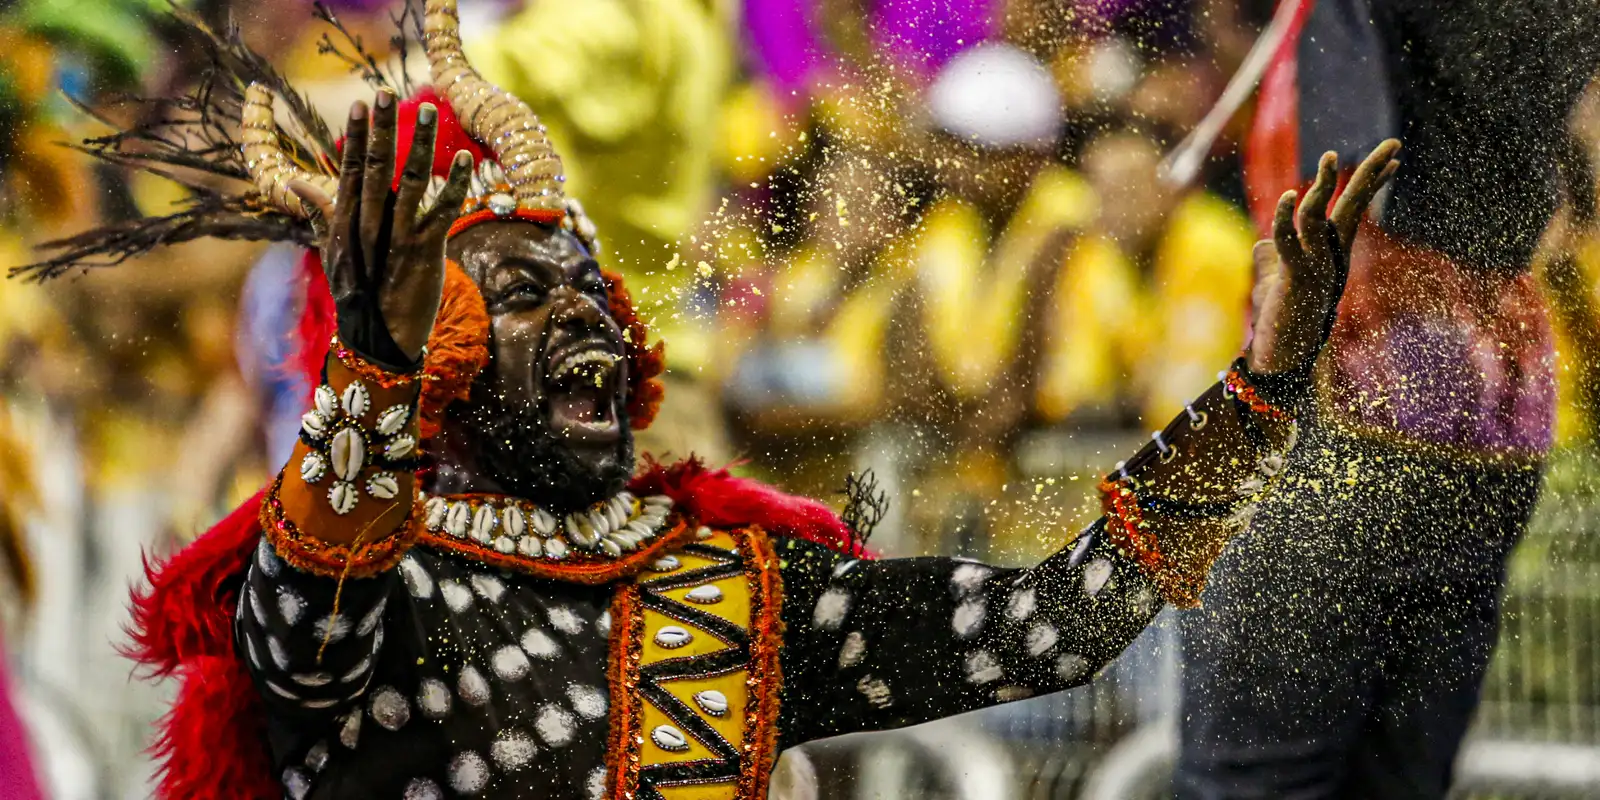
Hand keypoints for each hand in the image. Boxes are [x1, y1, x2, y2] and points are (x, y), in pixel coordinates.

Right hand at [290, 91, 473, 361]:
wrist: (378, 340)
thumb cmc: (359, 296)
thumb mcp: (335, 253)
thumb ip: (322, 214)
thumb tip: (297, 184)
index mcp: (348, 222)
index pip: (350, 169)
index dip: (357, 135)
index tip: (361, 103)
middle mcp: (369, 224)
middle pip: (375, 167)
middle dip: (382, 128)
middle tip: (386, 92)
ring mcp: (397, 236)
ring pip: (410, 181)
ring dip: (420, 143)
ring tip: (427, 110)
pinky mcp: (425, 250)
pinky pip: (442, 211)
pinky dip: (457, 184)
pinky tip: (466, 158)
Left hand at [1247, 139, 1400, 374]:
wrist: (1281, 358)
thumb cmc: (1280, 321)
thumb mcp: (1276, 281)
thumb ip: (1271, 258)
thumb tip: (1262, 243)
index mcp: (1331, 253)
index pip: (1354, 209)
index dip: (1372, 183)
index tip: (1394, 160)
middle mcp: (1330, 257)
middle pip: (1353, 207)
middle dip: (1371, 174)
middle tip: (1393, 145)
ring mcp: (1316, 267)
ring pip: (1321, 218)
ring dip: (1324, 187)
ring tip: (1330, 157)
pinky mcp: (1296, 280)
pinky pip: (1290, 243)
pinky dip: (1286, 220)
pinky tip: (1288, 197)